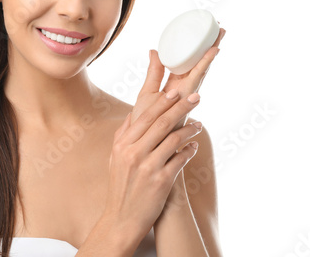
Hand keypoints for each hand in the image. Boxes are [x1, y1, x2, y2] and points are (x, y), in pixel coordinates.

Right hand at [103, 63, 204, 243]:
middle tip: (196, 97)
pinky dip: (189, 150)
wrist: (122, 219)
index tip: (175, 92)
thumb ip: (123, 134)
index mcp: (123, 144)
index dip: (162, 103)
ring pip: (174, 139)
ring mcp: (148, 167)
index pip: (146, 117)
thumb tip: (134, 113)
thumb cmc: (120, 186)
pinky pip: (180, 159)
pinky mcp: (161, 181)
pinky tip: (194, 146)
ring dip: (190, 129)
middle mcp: (134, 153)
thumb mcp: (114, 157)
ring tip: (199, 124)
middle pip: (162, 123)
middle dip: (181, 107)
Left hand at [131, 26, 225, 130]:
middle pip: (200, 63)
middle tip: (219, 27)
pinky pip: (197, 78)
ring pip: (202, 69)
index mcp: (175, 84)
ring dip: (211, 52)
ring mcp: (188, 93)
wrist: (146, 143)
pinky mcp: (187, 98)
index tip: (204, 32)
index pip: (189, 63)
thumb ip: (154, 72)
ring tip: (219, 35)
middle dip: (209, 46)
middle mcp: (184, 88)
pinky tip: (211, 52)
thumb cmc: (146, 121)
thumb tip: (154, 49)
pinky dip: (204, 64)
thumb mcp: (148, 91)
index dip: (197, 49)